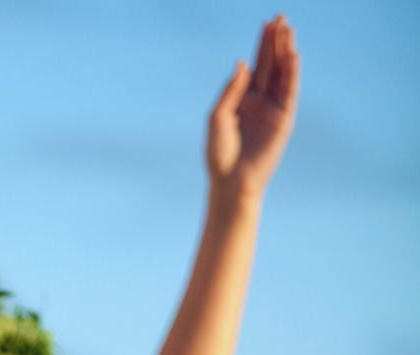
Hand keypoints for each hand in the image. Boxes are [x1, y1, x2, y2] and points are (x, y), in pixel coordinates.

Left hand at [207, 17, 299, 194]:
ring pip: (282, 75)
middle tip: (281, 18)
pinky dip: (292, 74)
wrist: (230, 180)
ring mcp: (273, 109)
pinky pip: (289, 92)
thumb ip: (231, 90)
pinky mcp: (284, 120)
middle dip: (276, 42)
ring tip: (289, 30)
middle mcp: (260, 101)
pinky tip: (293, 56)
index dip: (262, 45)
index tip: (267, 23)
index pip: (256, 65)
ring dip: (286, 52)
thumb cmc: (219, 153)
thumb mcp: (218, 116)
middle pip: (270, 64)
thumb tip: (242, 63)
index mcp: (242, 99)